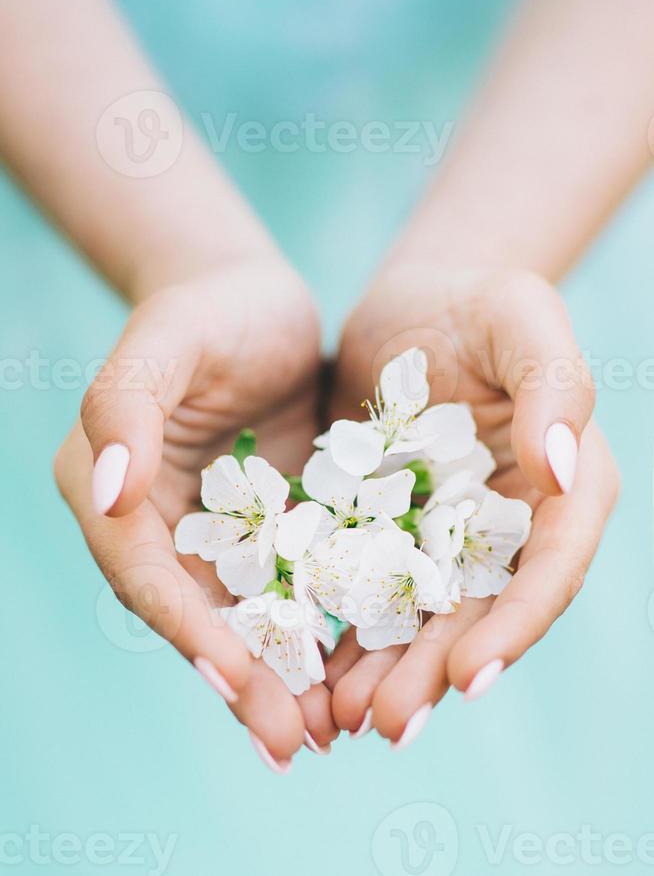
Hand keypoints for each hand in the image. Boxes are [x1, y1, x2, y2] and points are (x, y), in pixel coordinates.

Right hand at [55, 256, 337, 766]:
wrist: (254, 302)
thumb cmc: (205, 310)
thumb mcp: (164, 343)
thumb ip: (124, 407)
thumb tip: (107, 492)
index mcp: (113, 487)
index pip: (146, 570)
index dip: (188, 629)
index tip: (237, 680)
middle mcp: (157, 522)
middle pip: (196, 613)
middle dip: (241, 679)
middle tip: (290, 745)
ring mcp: (214, 532)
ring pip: (245, 616)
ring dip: (281, 677)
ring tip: (327, 735)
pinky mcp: (266, 528)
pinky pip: (290, 589)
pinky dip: (316, 634)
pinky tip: (355, 675)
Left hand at [325, 265, 618, 743]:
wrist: (414, 305)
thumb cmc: (479, 301)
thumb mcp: (522, 318)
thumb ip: (555, 386)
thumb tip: (560, 472)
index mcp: (563, 487)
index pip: (550, 566)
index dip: (516, 624)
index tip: (470, 674)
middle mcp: (511, 526)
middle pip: (481, 609)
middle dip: (436, 670)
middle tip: (388, 724)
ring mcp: (450, 535)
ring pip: (422, 614)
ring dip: (388, 670)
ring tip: (341, 717)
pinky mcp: (394, 531)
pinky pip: (371, 588)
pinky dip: (347, 629)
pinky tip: (314, 668)